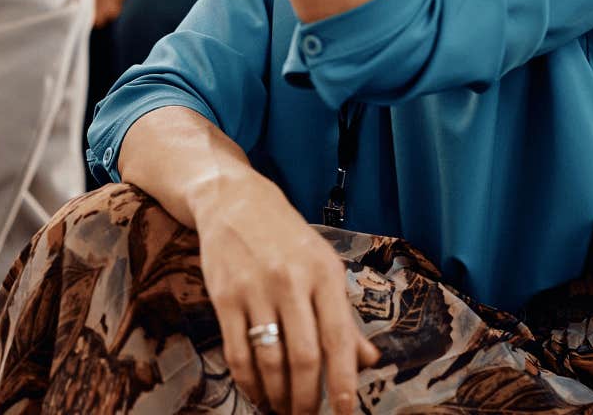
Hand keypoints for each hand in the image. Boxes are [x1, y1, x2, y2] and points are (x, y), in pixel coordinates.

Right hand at [190, 169, 378, 413]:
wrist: (234, 199)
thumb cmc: (286, 237)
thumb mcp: (324, 266)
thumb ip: (344, 316)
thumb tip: (368, 361)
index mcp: (325, 274)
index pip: (339, 339)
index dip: (344, 383)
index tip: (346, 413)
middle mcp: (292, 281)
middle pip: (305, 357)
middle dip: (307, 399)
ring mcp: (256, 289)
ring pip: (270, 360)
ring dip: (278, 395)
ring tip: (282, 410)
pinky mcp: (224, 296)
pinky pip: (237, 352)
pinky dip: (248, 382)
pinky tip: (256, 393)